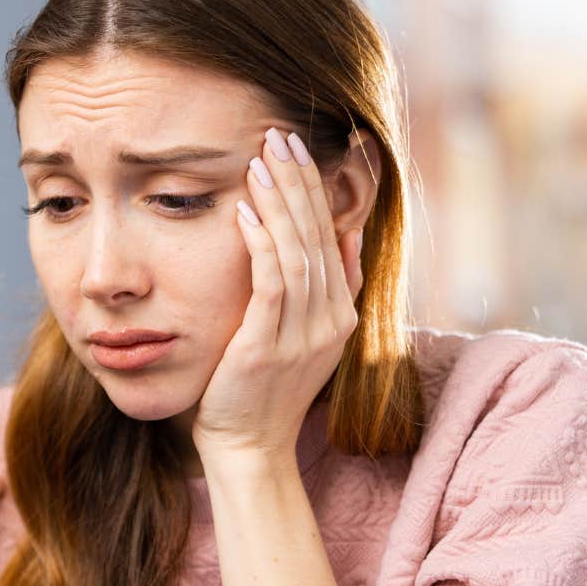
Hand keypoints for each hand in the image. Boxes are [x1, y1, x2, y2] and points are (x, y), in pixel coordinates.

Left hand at [192, 127, 363, 466]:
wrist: (250, 449)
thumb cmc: (262, 392)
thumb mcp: (303, 337)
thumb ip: (324, 289)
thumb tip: (341, 235)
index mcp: (341, 314)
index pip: (332, 237)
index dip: (319, 190)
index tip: (305, 148)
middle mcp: (330, 320)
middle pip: (319, 236)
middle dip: (300, 183)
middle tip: (281, 136)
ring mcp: (304, 334)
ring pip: (298, 252)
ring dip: (280, 202)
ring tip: (263, 159)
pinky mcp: (269, 345)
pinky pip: (271, 283)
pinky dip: (260, 244)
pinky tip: (245, 211)